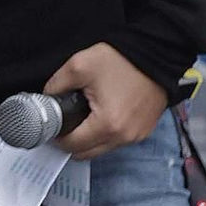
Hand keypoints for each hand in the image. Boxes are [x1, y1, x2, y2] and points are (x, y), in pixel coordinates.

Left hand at [44, 43, 167, 162]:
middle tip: (65, 122)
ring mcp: (137, 136)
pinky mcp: (145, 130)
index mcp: (107, 125)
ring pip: (103, 149)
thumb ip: (56, 85)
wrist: (156, 53)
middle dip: (72, 141)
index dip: (57, 137)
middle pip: (87, 153)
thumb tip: (48, 98)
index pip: (72, 145)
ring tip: (83, 116)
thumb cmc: (122, 59)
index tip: (52, 126)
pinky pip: (119, 141)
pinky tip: (101, 116)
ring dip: (90, 139)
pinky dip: (107, 134)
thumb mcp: (79, 65)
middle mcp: (124, 137)